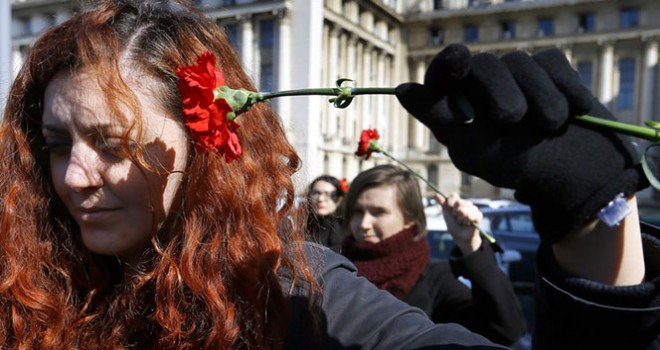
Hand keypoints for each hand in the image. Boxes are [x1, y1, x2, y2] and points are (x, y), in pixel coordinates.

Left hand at [396, 44, 647, 243]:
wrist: (572, 171)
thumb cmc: (513, 162)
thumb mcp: (471, 148)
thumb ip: (438, 116)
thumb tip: (402, 89)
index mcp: (458, 98)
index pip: (443, 71)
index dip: (448, 64)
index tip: (459, 63)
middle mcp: (484, 79)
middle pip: (484, 63)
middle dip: (499, 91)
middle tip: (512, 119)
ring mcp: (518, 71)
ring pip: (521, 62)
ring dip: (538, 99)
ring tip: (549, 126)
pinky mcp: (551, 67)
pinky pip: (553, 63)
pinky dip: (564, 90)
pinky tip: (572, 113)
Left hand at [437, 193, 481, 253]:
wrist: (460, 237)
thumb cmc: (453, 225)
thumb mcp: (446, 214)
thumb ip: (443, 204)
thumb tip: (435, 194)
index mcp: (459, 201)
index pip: (453, 195)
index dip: (449, 204)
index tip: (450, 211)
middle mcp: (467, 203)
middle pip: (458, 203)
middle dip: (454, 213)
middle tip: (457, 218)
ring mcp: (474, 208)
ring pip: (463, 211)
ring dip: (460, 219)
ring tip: (462, 222)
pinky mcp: (479, 215)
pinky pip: (470, 216)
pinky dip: (466, 222)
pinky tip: (468, 224)